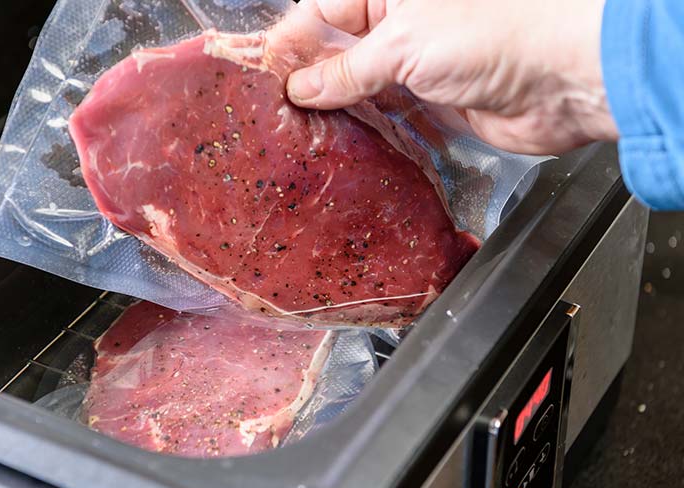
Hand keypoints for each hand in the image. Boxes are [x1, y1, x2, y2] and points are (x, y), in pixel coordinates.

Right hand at [286, 0, 618, 154]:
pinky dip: (361, 126)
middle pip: (336, 47)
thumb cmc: (491, 37)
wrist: (562, 79)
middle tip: (270, 110)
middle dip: (305, 76)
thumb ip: (347, 69)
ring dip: (330, 106)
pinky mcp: (430, 102)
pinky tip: (334, 140)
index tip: (259, 75)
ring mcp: (414, 63)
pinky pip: (384, 113)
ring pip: (357, 83)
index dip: (288, 41)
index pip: (321, 11)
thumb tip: (302, 87)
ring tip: (293, 130)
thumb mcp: (404, 44)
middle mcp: (399, 23)